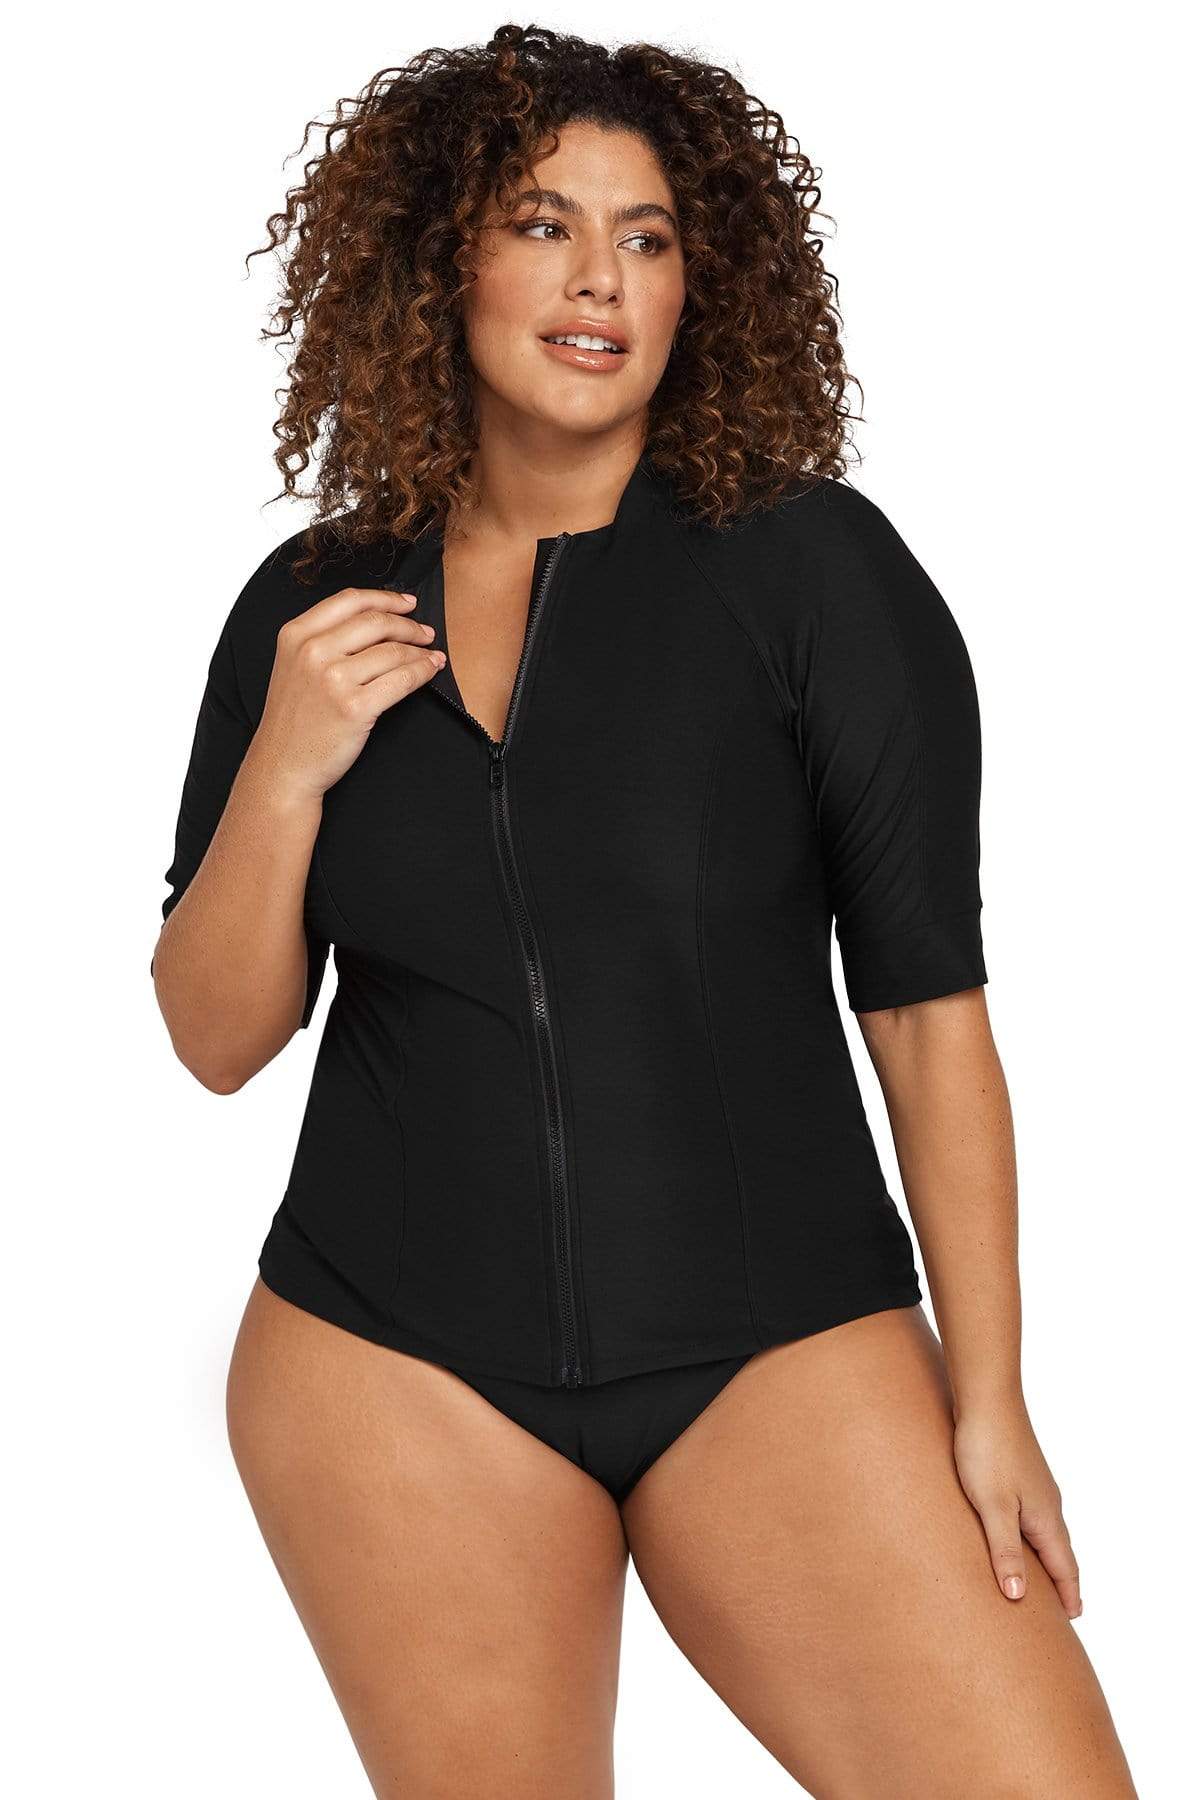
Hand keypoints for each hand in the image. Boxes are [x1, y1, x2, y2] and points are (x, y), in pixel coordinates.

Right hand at [249, 587, 445, 803]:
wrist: (283, 764)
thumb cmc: (294, 719)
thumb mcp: (294, 665)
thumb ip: (324, 639)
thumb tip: (379, 620)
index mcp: (296, 634)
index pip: (350, 600)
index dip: (386, 598)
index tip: (407, 603)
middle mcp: (312, 651)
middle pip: (376, 621)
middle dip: (409, 625)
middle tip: (425, 633)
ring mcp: (333, 679)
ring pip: (393, 651)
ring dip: (420, 651)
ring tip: (431, 655)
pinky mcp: (355, 707)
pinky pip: (402, 680)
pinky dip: (423, 672)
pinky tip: (430, 670)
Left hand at [952, 1398, 1082, 1618]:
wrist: (987, 1398)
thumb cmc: (988, 1452)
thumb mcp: (993, 1507)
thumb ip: (1005, 1551)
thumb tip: (1019, 1596)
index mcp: (1046, 1518)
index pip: (1065, 1568)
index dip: (1069, 1595)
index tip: (1073, 1619)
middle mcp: (1047, 1505)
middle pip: (1060, 1552)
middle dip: (1062, 1581)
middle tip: (1062, 1609)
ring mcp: (1036, 1487)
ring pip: (1046, 1532)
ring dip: (1046, 1558)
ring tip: (1039, 1578)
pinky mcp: (1020, 1473)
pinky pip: (1032, 1515)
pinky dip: (1031, 1536)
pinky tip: (1016, 1533)